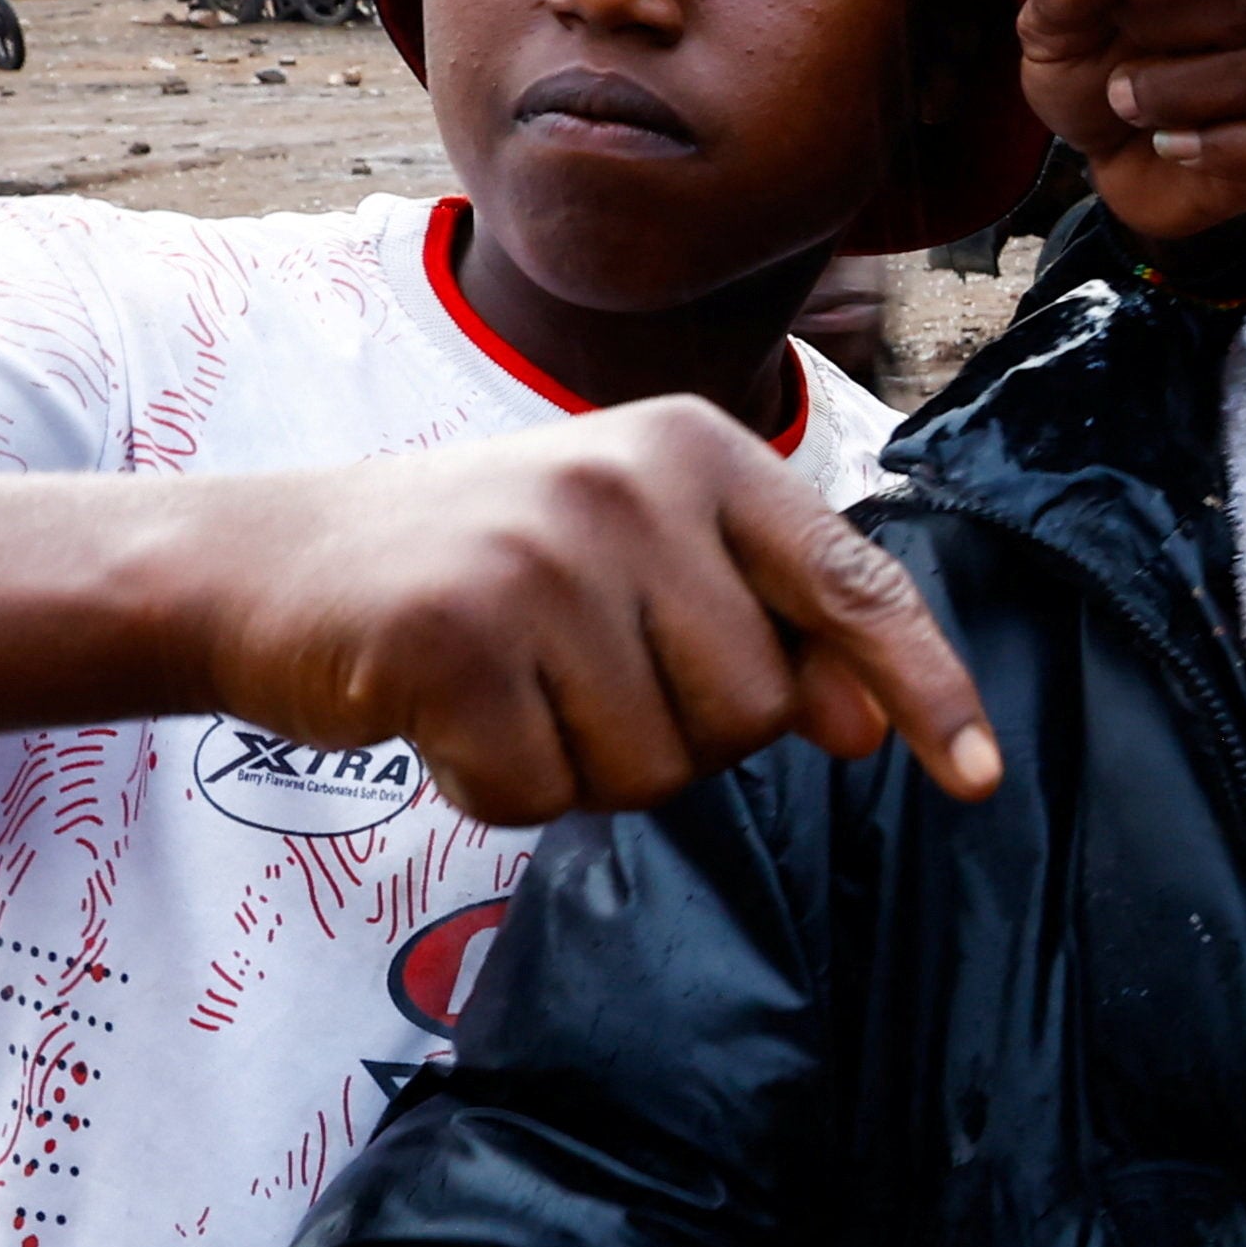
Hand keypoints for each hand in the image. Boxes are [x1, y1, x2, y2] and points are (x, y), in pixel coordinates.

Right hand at [184, 398, 998, 826]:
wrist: (267, 564)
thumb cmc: (485, 570)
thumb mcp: (640, 564)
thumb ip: (763, 629)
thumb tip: (869, 724)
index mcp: (702, 452)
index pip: (855, 586)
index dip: (926, 689)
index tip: (978, 778)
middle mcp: (632, 485)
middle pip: (755, 712)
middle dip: (680, 736)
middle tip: (577, 675)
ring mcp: (540, 554)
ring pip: (658, 767)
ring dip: (587, 767)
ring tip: (515, 687)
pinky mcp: (451, 637)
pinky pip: (544, 793)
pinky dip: (499, 788)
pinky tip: (451, 718)